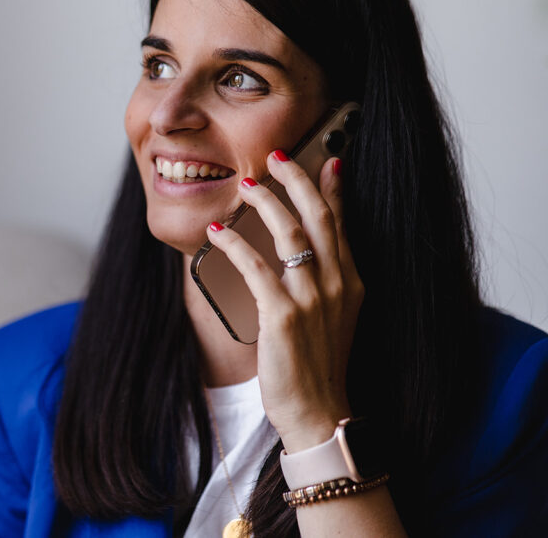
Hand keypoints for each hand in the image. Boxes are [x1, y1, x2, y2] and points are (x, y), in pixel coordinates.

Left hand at [204, 150, 364, 451]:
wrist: (318, 411)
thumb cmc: (317, 364)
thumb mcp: (334, 317)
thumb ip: (325, 280)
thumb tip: (304, 250)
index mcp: (352, 282)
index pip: (342, 222)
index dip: (331, 188)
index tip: (325, 158)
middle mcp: (338, 284)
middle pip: (319, 216)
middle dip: (297, 179)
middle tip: (276, 156)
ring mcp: (313, 299)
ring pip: (289, 232)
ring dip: (264, 202)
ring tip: (244, 185)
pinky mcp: (283, 315)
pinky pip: (255, 266)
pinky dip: (234, 244)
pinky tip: (217, 232)